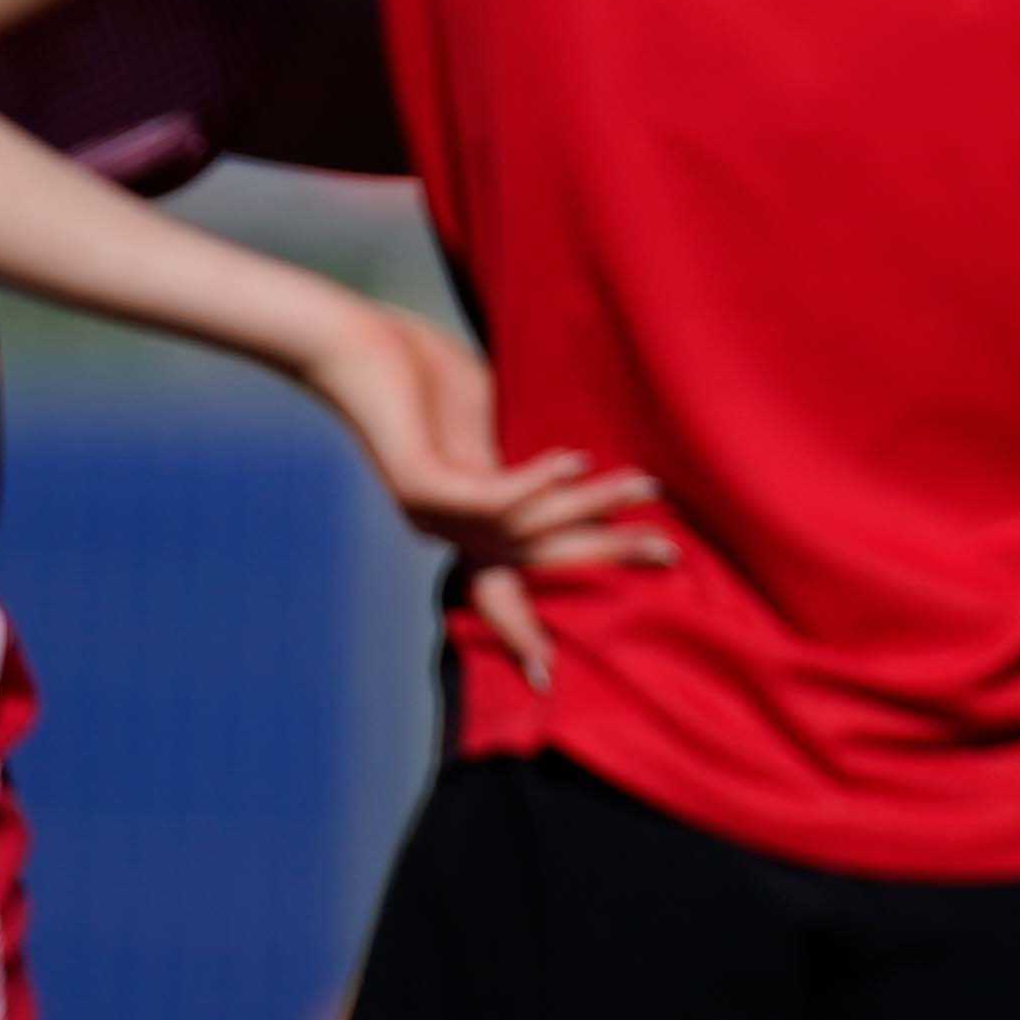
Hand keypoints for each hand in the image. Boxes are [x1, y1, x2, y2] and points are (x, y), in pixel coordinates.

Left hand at [290, 298, 673, 676]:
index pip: (507, 583)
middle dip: (605, 556)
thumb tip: (584, 466)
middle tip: (668, 553)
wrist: (351, 346)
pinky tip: (575, 459)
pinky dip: (536, 482)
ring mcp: (430, 511)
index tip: (551, 673)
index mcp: (462, 520)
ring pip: (526, 525)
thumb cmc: (421, 375)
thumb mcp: (487, 422)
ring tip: (645, 485)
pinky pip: (489, 497)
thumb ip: (523, 456)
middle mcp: (446, 528)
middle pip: (537, 557)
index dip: (528, 628)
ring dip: (590, 506)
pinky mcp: (419, 482)